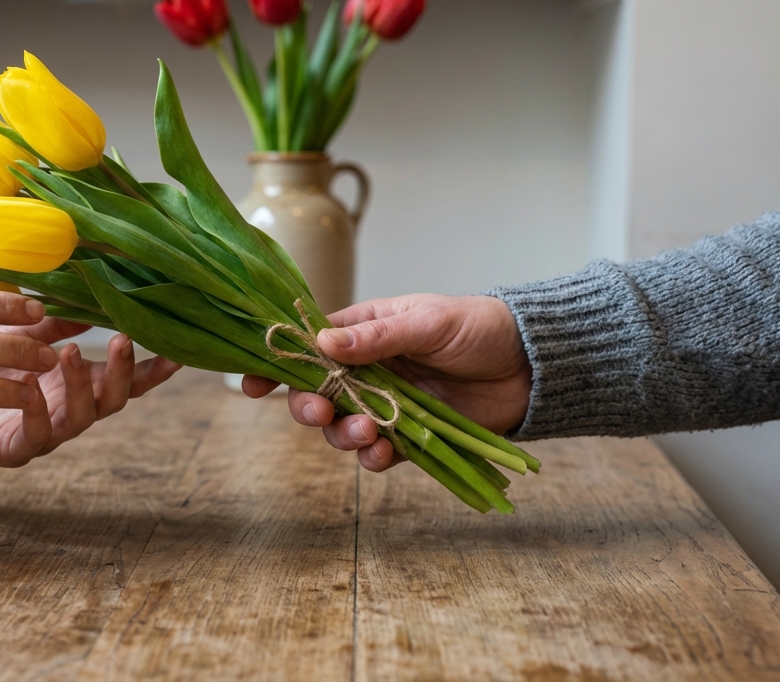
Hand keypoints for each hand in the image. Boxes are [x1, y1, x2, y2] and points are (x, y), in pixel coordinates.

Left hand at [0, 319, 181, 466]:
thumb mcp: (19, 338)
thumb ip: (53, 324)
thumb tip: (87, 301)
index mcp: (75, 384)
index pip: (125, 379)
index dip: (153, 371)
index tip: (178, 354)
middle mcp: (68, 410)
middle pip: (113, 400)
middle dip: (121, 372)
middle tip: (121, 341)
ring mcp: (46, 432)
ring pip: (80, 417)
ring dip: (81, 385)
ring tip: (71, 353)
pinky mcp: (13, 449)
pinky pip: (35, 433)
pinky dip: (37, 409)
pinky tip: (31, 386)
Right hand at [242, 294, 530, 471]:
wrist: (531, 365)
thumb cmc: (478, 328)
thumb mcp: (426, 322)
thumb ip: (376, 337)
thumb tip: (321, 344)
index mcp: (363, 333)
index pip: (307, 348)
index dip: (276, 366)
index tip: (249, 384)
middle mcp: (367, 371)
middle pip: (316, 393)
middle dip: (308, 406)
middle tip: (319, 411)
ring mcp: (386, 405)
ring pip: (341, 427)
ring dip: (342, 434)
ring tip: (364, 432)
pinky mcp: (410, 437)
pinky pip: (377, 453)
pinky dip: (373, 457)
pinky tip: (382, 452)